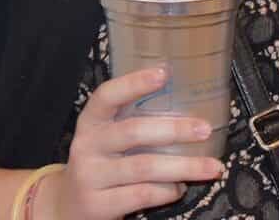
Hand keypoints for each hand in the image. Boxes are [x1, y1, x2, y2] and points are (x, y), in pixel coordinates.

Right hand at [37, 67, 223, 219]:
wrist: (66, 206)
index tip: (164, 72)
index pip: (107, 95)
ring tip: (212, 166)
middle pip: (134, 132)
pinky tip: (181, 187)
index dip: (134, 82)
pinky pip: (140, 194)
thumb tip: (192, 100)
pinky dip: (166, 191)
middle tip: (205, 129)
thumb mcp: (108, 134)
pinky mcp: (97, 206)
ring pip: (144, 167)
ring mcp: (90, 177)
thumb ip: (136, 117)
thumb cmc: (102, 159)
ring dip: (183, 166)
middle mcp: (87, 145)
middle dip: (175, 129)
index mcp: (92, 120)